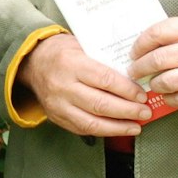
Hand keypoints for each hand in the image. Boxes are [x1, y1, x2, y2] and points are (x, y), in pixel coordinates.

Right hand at [15, 32, 150, 135]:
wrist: (32, 62)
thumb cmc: (63, 51)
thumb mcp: (82, 46)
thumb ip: (104, 59)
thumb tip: (135, 75)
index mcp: (71, 64)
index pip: (106, 80)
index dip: (127, 90)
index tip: (142, 95)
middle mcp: (63, 87)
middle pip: (101, 104)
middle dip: (127, 111)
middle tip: (145, 112)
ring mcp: (58, 105)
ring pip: (92, 123)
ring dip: (118, 127)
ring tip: (136, 127)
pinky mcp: (56, 118)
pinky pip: (83, 129)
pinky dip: (104, 131)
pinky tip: (118, 129)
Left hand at [127, 16, 177, 109]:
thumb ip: (177, 32)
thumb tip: (145, 46)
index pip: (158, 33)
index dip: (140, 44)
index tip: (134, 51)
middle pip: (158, 59)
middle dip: (140, 67)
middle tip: (134, 70)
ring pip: (166, 81)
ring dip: (153, 84)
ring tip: (152, 83)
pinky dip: (169, 98)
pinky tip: (168, 94)